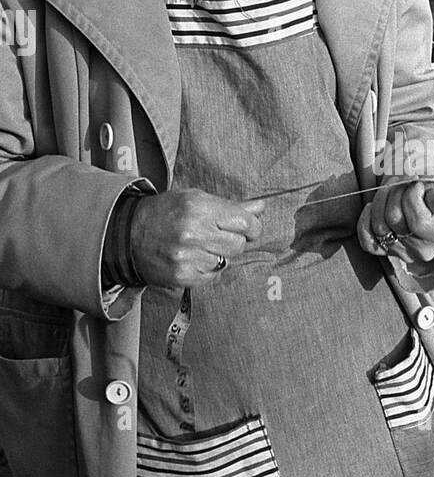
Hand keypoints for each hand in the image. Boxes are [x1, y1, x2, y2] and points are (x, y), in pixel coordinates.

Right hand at [129, 190, 265, 288]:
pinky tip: (193, 259)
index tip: (248, 228)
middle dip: (234, 241)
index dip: (252, 227)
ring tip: (200, 247)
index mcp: (200, 208)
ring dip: (218, 256)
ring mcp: (187, 257)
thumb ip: (232, 206)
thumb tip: (261, 207)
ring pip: (226, 262)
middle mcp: (194, 233)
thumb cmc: (166, 212)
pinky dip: (207, 270)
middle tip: (217, 236)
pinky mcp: (182, 276)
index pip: (246, 223)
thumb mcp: (196, 199)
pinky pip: (212, 277)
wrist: (128, 233)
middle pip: (238, 245)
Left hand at [357, 180, 433, 265]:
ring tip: (391, 188)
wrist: (424, 203)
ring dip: (381, 199)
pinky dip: (366, 219)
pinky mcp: (384, 250)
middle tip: (402, 180)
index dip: (412, 195)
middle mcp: (424, 250)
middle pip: (395, 220)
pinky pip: (366, 239)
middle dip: (395, 191)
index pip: (419, 221)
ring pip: (379, 226)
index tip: (416, 182)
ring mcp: (402, 252)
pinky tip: (374, 206)